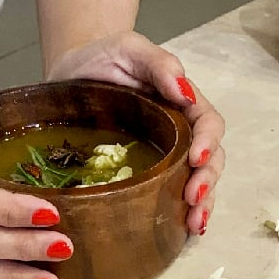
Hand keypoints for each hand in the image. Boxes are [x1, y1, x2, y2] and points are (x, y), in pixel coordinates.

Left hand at [47, 31, 225, 234]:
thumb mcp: (128, 48)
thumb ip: (158, 63)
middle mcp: (180, 133)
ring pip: (196, 182)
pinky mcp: (147, 176)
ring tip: (194, 224)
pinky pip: (170, 197)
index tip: (196, 157)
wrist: (69, 76)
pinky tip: (181, 231)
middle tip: (193, 199)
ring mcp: (165, 157)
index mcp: (181, 103)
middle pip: (209, 159)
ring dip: (201, 205)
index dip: (209, 142)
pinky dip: (179, 215)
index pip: (208, 123)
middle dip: (207, 182)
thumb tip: (184, 93)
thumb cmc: (100, 59)